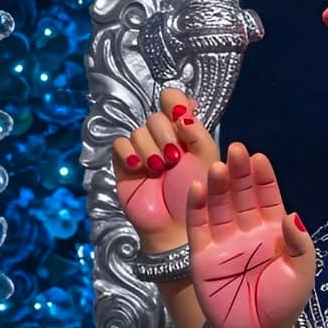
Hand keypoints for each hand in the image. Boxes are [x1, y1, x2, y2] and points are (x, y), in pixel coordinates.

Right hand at [113, 88, 218, 251]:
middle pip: (155, 116)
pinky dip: (129, 153)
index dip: (174, 103)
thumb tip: (184, 108)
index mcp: (186, 133)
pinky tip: (139, 168)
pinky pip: (120, 144)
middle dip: (165, 135)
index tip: (181, 117)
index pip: (174, 101)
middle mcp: (164, 138)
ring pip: (138, 130)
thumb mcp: (207, 161)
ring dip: (150, 149)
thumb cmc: (197, 194)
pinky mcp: (125, 164)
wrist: (176, 226)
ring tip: (159, 169)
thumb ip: (198, 133)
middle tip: (173, 158)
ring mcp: (143, 150)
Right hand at [186, 142, 314, 327]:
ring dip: (219, 186)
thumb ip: (299, 243)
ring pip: (219, 206)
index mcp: (273, 231)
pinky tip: (200, 188)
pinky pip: (198, 226)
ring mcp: (223, 241)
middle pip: (241, 195)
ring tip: (218, 167)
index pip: (267, 197)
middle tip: (236, 150)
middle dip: (240, 173)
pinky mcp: (202, 255)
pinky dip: (198, 207)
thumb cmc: (283, 305)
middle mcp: (247, 231)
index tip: (259, 158)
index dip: (263, 178)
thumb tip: (292, 214)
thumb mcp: (300, 272)